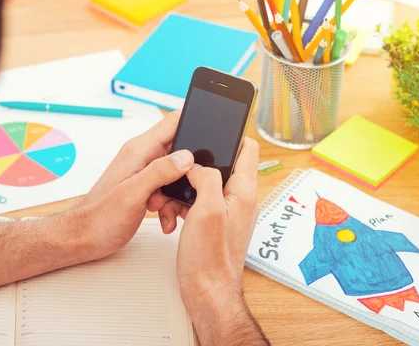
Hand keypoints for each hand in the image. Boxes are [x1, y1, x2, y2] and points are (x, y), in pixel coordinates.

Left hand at [66, 111, 193, 260]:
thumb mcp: (133, 194)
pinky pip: (169, 189)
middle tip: (187, 189)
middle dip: (191, 170)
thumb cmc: (100, 217)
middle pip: (181, 150)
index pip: (173, 122)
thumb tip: (187, 156)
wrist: (85, 238)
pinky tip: (164, 218)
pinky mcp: (147, 188)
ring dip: (179, 193)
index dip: (195, 121)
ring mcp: (145, 172)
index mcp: (140, 150)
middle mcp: (144, 157)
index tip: (214, 135)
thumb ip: (160, 172)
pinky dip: (171, 204)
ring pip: (178, 174)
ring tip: (165, 209)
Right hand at [167, 138, 268, 344]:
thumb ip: (206, 179)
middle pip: (222, 165)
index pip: (247, 149)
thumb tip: (198, 165)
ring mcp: (227, 212)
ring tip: (171, 198)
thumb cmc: (209, 259)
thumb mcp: (207, 210)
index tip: (214, 127)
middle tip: (181, 168)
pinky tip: (173, 214)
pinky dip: (185, 203)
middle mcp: (239, 200)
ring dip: (187, 186)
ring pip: (206, 184)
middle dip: (198, 164)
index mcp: (243, 192)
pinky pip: (199, 202)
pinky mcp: (214, 224)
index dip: (231, 134)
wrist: (206, 293)